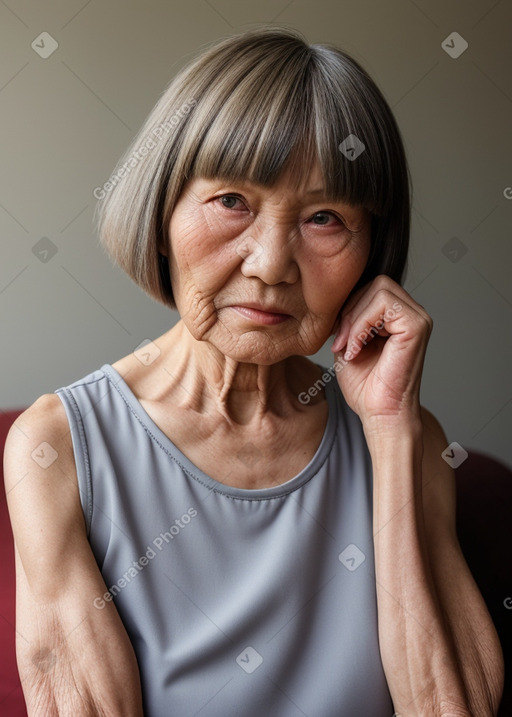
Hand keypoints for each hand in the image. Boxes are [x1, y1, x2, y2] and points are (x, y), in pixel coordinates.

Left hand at [331, 275, 431, 428]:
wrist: (379, 414)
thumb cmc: (366, 386)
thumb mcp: (347, 341)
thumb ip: (347, 316)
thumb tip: (335, 293)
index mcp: (398, 315)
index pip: (370, 286)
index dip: (348, 306)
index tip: (336, 338)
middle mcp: (412, 313)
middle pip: (376, 282)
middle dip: (349, 310)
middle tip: (340, 342)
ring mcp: (418, 318)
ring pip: (379, 289)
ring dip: (354, 319)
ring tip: (348, 347)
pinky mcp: (417, 325)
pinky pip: (383, 304)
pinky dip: (361, 325)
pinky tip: (357, 350)